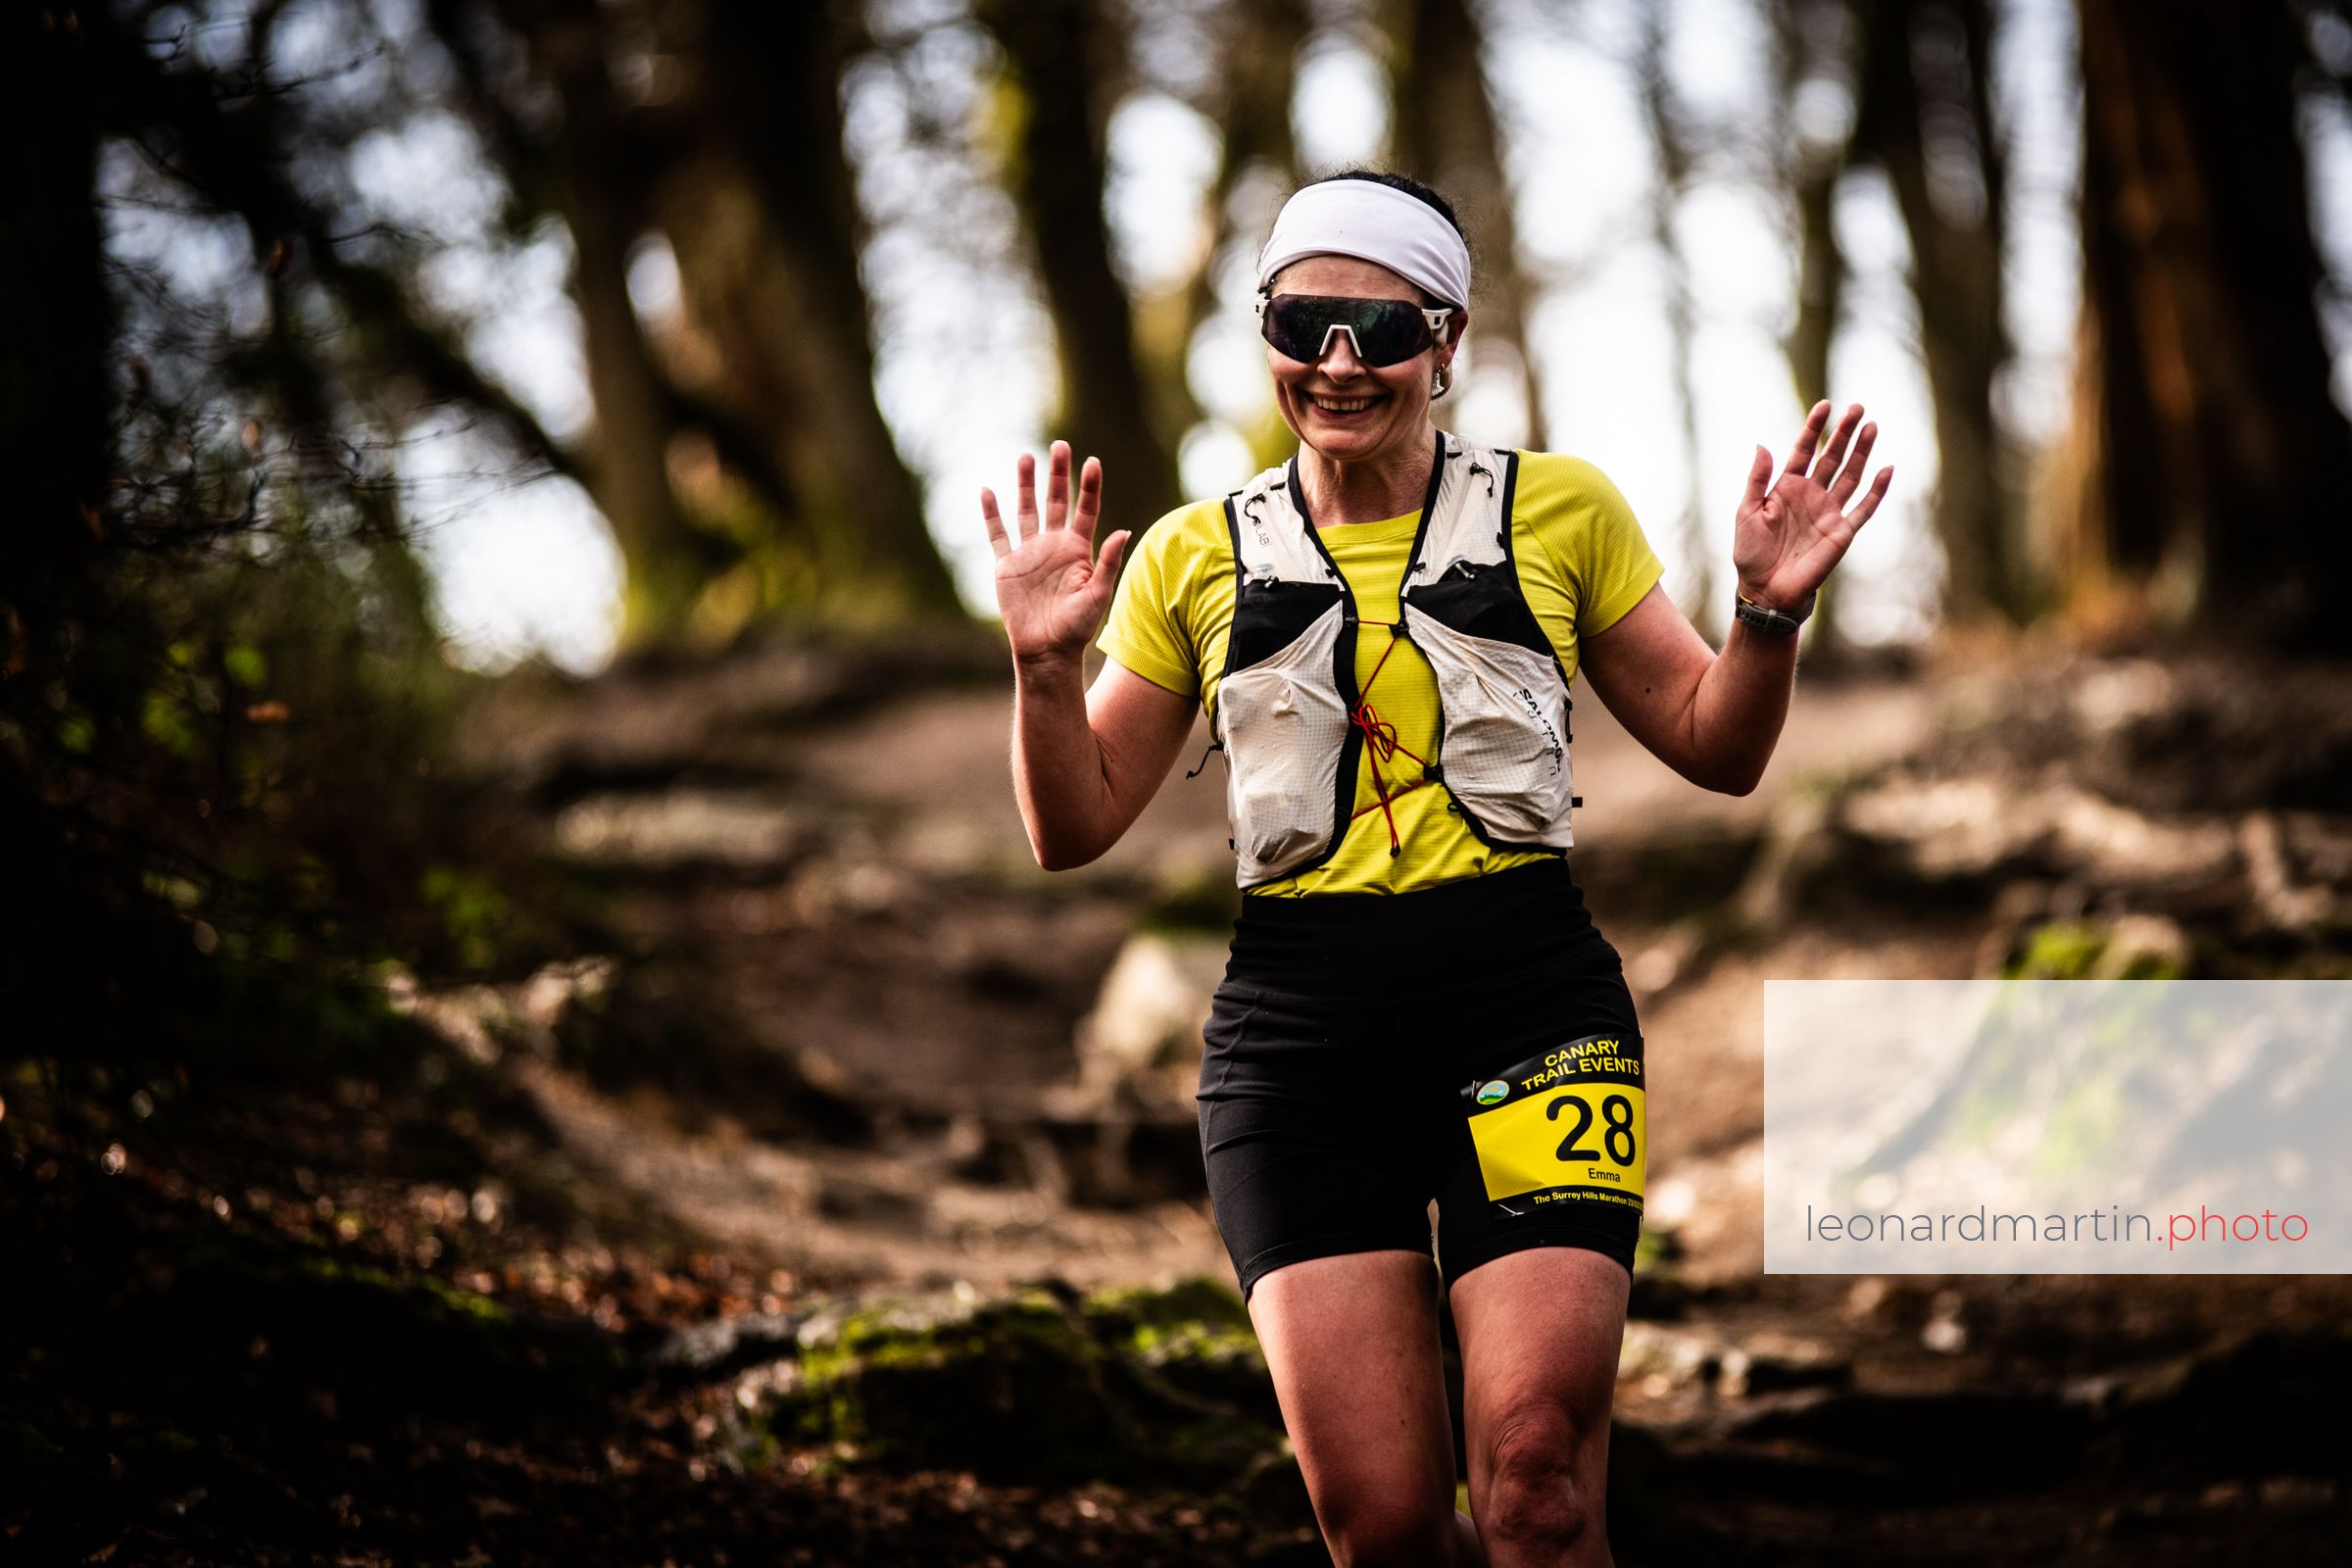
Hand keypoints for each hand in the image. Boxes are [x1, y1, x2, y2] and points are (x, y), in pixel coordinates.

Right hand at [982, 440, 1131, 665]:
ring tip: (1026, 457)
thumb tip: (1122, 531)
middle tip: (1059, 446)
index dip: (1089, 486)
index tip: (1093, 462)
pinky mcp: (1007, 565)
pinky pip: (998, 534)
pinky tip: (988, 491)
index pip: (1085, 510)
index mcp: (1078, 550)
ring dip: (1025, 484)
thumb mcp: (1097, 594)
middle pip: (1055, 501)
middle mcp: (1053, 545)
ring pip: (1026, 510)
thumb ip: (1107, 562)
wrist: (1046, 650)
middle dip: (1058, 474)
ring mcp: (1029, 553)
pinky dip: (991, 514)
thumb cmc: (1077, 627)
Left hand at [1732, 400, 1893, 610]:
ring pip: (1850, 475)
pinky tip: (1886, 468)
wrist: (1765, 588)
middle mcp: (1811, 495)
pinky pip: (1864, 508)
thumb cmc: (1751, 552)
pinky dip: (1877, 490)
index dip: (1814, 428)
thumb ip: (1757, 479)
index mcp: (1787, 487)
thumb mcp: (1747, 511)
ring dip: (1862, 452)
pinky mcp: (1842, 532)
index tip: (1825, 406)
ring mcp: (1829, 512)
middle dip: (1844, 432)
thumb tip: (1762, 445)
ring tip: (1872, 426)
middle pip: (1832, 457)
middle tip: (1858, 408)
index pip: (1804, 450)